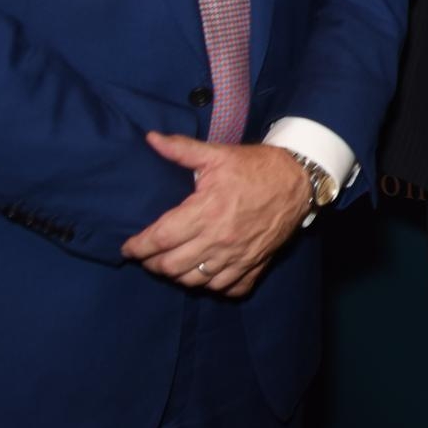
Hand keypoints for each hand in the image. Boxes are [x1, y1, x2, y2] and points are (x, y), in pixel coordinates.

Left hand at [121, 133, 312, 297]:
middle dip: (153, 264)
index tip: (128, 248)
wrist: (299, 179)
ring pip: (195, 282)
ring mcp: (238, 256)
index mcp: (207, 212)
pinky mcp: (255, 265)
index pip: (160, 239)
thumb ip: (182, 150)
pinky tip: (205, 274)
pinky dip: (212, 286)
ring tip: (172, 264)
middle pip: (172, 266)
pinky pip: (227, 289)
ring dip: (178, 276)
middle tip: (148, 255)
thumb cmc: (256, 166)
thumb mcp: (218, 154)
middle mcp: (219, 240)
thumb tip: (151, 138)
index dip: (138, 247)